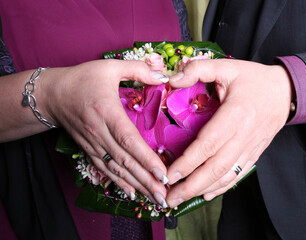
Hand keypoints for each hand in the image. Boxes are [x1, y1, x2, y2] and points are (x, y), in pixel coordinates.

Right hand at [44, 60, 168, 205]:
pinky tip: (132, 193)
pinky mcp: (89, 149)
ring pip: (116, 169)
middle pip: (125, 161)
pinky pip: (105, 169)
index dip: (145, 158)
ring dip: (136, 186)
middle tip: (165, 196)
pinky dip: (119, 182)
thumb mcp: (109, 67)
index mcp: (107, 112)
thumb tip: (164, 77)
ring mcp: (93, 144)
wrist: (52, 95)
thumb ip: (138, 70)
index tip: (162, 173)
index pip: (128, 139)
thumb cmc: (82, 79)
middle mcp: (99, 133)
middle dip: (146, 180)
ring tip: (154, 199)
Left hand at [165, 59, 292, 206]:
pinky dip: (221, 188)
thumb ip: (198, 69)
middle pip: (215, 167)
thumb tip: (172, 79)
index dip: (188, 162)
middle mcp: (243, 136)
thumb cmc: (254, 79)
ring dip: (202, 190)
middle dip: (191, 185)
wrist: (285, 91)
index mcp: (235, 115)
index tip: (169, 175)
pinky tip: (205, 194)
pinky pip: (237, 175)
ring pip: (226, 176)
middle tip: (168, 198)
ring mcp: (250, 148)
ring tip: (180, 200)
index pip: (208, 144)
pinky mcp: (254, 154)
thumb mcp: (226, 67)